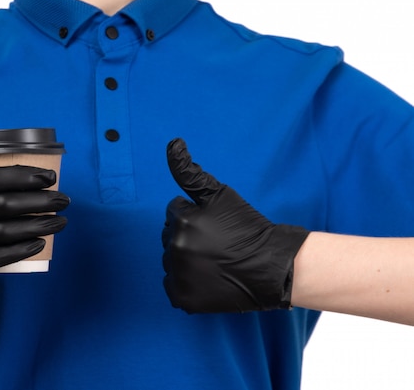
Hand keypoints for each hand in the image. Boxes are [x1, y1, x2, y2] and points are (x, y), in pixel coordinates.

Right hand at [0, 166, 68, 301]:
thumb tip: (14, 195)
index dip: (26, 176)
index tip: (48, 177)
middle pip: (8, 203)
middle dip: (42, 200)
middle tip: (64, 199)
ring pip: (8, 230)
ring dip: (39, 224)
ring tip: (60, 221)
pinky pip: (0, 256)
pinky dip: (23, 248)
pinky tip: (40, 243)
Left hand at [162, 139, 308, 312]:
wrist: (272, 267)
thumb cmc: (248, 227)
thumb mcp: (220, 194)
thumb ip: (189, 171)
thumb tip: (172, 143)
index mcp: (182, 222)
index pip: (173, 212)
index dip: (195, 216)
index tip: (215, 225)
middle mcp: (176, 249)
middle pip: (169, 236)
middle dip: (187, 235)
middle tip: (215, 243)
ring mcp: (179, 276)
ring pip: (171, 260)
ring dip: (186, 258)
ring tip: (213, 260)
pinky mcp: (183, 298)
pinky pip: (172, 285)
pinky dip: (186, 282)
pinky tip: (208, 277)